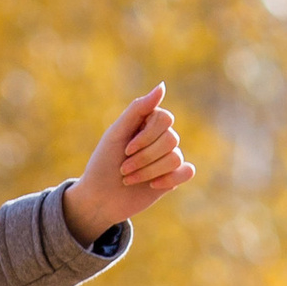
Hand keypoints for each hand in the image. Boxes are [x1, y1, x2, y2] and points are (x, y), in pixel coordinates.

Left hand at [62, 86, 194, 242]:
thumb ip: (138, 108)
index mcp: (148, 122)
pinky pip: (187, 171)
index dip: (147, 137)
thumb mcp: (116, 133)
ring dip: (148, 171)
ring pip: (175, 158)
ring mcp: (168, 157)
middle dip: (144, 157)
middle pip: (171, 139)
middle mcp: (161, 137)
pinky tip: (152, 186)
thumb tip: (163, 86)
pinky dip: (169, 179)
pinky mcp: (173, 177)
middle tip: (123, 168)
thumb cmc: (104, 163)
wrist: (99, 199)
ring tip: (129, 179)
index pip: (165, 119)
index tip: (126, 149)